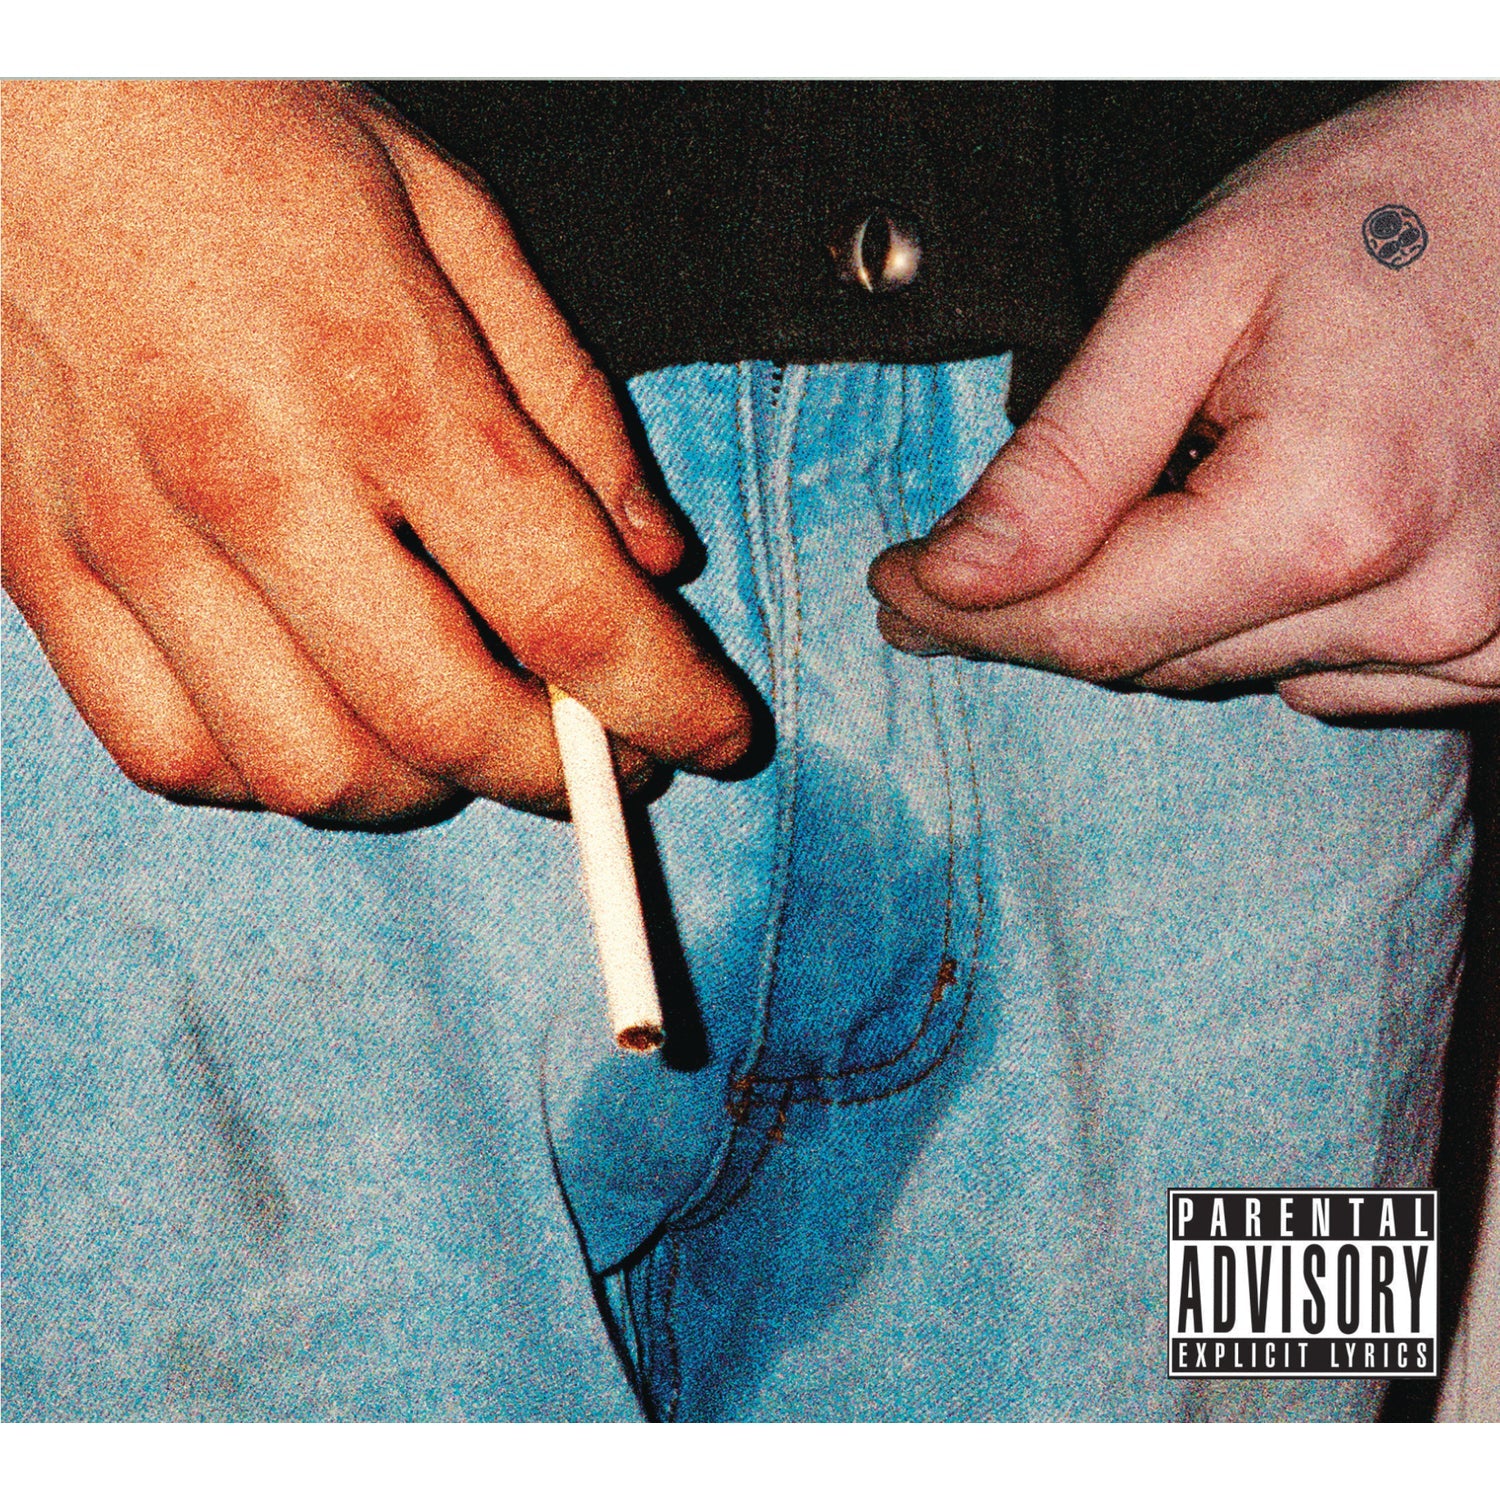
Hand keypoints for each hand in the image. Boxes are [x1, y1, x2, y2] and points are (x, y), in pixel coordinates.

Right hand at [2, 82, 752, 824]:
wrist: (21, 82)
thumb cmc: (246, 129)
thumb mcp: (458, 222)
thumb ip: (570, 404)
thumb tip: (655, 557)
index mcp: (390, 385)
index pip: (571, 611)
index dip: (671, 704)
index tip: (717, 738)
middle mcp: (258, 482)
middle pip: (445, 722)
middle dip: (559, 775)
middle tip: (604, 755)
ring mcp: (136, 538)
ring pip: (306, 770)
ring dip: (422, 788)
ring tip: (463, 734)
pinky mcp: (41, 566)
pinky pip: (168, 750)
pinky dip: (270, 774)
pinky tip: (320, 717)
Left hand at [870, 83, 1499, 717]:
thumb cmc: (1371, 220)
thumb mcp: (1188, 294)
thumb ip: (1066, 455)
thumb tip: (959, 577)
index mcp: (1332, 516)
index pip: (1088, 627)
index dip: (967, 615)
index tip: (895, 587)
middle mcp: (1414, 605)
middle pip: (1147, 662)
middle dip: (1035, 615)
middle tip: (951, 567)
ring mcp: (1468, 640)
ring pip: (1215, 674)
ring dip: (1145, 613)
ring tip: (1141, 512)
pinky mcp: (1492, 654)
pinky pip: (1310, 678)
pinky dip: (1248, 623)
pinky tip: (1255, 540)